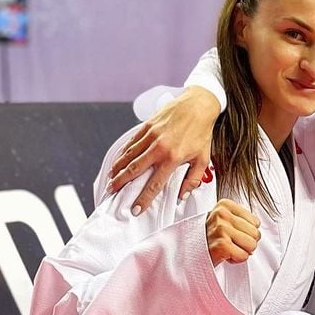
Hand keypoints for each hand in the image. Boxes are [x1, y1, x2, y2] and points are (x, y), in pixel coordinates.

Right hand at [108, 88, 219, 212]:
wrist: (198, 106)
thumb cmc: (201, 133)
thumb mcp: (203, 159)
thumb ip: (193, 179)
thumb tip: (182, 195)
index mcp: (173, 158)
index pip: (154, 184)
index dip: (143, 198)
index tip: (135, 209)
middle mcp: (159, 148)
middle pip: (134, 169)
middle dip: (121, 183)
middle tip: (112, 192)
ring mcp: (151, 136)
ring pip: (129, 155)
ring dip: (118, 169)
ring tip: (111, 179)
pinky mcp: (147, 126)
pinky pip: (131, 142)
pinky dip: (122, 153)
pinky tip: (118, 160)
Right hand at [206, 200, 260, 265]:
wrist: (192, 254)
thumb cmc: (211, 239)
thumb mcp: (224, 220)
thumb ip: (240, 218)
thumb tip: (258, 224)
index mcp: (225, 205)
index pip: (256, 222)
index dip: (246, 232)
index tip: (231, 234)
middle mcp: (222, 214)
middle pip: (255, 233)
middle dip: (245, 243)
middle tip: (230, 243)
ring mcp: (221, 229)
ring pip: (252, 245)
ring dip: (241, 251)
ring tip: (227, 248)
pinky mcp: (222, 244)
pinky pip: (244, 256)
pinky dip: (236, 259)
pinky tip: (225, 255)